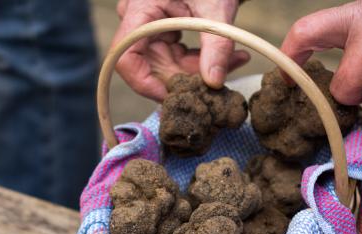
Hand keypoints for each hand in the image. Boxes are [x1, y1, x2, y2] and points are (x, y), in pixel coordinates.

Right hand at [113, 0, 249, 100]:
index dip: (144, 83)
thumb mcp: (216, 10)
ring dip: (200, 70)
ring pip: (167, 67)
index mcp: (141, 10)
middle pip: (151, 67)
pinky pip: (176, 60)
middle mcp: (138, 22)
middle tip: (224, 75)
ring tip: (236, 59)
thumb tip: (214, 83)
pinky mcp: (163, 35)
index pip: (125, 57)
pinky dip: (200, 62)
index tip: (174, 96)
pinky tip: (231, 57)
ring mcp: (150, 30)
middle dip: (187, 77)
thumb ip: (216, 46)